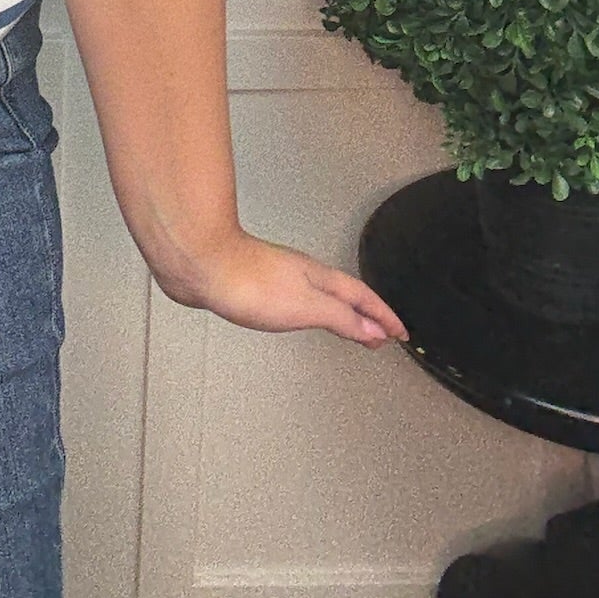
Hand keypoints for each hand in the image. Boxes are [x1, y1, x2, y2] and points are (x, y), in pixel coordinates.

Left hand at [154, 229, 410, 348]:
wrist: (197, 263)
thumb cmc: (248, 283)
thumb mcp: (305, 305)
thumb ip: (340, 317)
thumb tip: (373, 329)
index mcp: (316, 277)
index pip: (361, 298)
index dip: (383, 316)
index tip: (401, 333)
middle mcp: (299, 273)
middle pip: (343, 293)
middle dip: (365, 313)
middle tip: (380, 334)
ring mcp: (275, 277)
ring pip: (318, 294)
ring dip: (339, 311)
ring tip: (349, 327)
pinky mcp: (252, 284)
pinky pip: (295, 299)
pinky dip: (310, 310)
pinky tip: (297, 316)